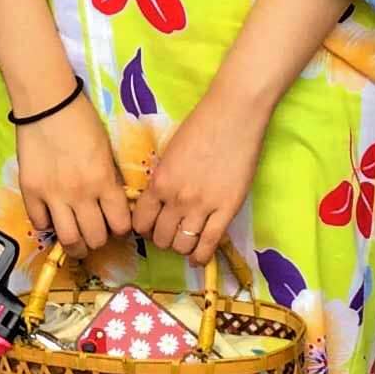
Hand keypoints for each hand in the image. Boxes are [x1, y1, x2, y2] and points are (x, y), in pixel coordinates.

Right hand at [16, 93, 131, 256]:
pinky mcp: (30, 191)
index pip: (120, 224)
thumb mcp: (106, 151)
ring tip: (76, 242)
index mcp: (104, 181)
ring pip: (69, 239)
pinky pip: (40, 223)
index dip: (121, 229)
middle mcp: (81, 194)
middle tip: (96, 234)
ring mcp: (53, 195)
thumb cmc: (82, 120)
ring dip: (76, 245)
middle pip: (95, 237)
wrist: (47, 104)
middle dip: (99, 240)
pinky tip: (52, 218)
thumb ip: (109, 180)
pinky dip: (48, 225)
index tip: (117, 226)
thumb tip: (111, 204)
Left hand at [130, 83, 270, 266]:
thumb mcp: (169, 154)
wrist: (233, 116)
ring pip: (182, 245)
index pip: (140, 222)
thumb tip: (158, 203)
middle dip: (162, 239)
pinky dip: (201, 256)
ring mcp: (203, 206)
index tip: (150, 227)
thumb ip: (162, 180)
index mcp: (159, 183)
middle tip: (170, 233)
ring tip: (186, 242)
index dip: (144, 228)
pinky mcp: (227, 209)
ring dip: (181, 247)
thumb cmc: (200, 127)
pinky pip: (210, 243)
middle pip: (160, 238)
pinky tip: (199, 257)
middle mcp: (177, 199)